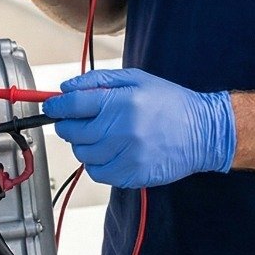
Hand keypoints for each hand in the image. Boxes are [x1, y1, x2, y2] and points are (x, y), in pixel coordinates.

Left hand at [42, 68, 235, 187]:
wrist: (203, 132)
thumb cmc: (171, 103)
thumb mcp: (136, 79)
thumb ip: (98, 81)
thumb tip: (67, 88)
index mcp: (122, 102)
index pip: (74, 105)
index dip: (56, 106)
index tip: (51, 106)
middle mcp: (123, 130)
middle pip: (73, 131)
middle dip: (68, 125)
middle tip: (76, 120)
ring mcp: (127, 155)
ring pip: (82, 154)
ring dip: (83, 144)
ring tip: (100, 135)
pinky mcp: (132, 175)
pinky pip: (97, 172)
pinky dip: (96, 163)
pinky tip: (109, 151)